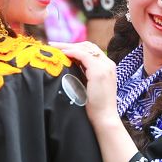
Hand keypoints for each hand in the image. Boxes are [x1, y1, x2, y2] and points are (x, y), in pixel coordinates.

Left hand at [51, 40, 136, 161]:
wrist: (104, 118)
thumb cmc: (96, 107)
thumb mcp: (90, 86)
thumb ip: (84, 75)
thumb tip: (69, 68)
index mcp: (107, 67)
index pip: (91, 50)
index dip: (75, 47)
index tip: (60, 49)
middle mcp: (108, 64)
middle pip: (88, 45)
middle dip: (69, 44)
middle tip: (53, 45)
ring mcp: (105, 66)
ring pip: (85, 48)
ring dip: (67, 46)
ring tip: (53, 48)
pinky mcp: (99, 71)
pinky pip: (83, 55)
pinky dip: (71, 52)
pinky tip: (61, 54)